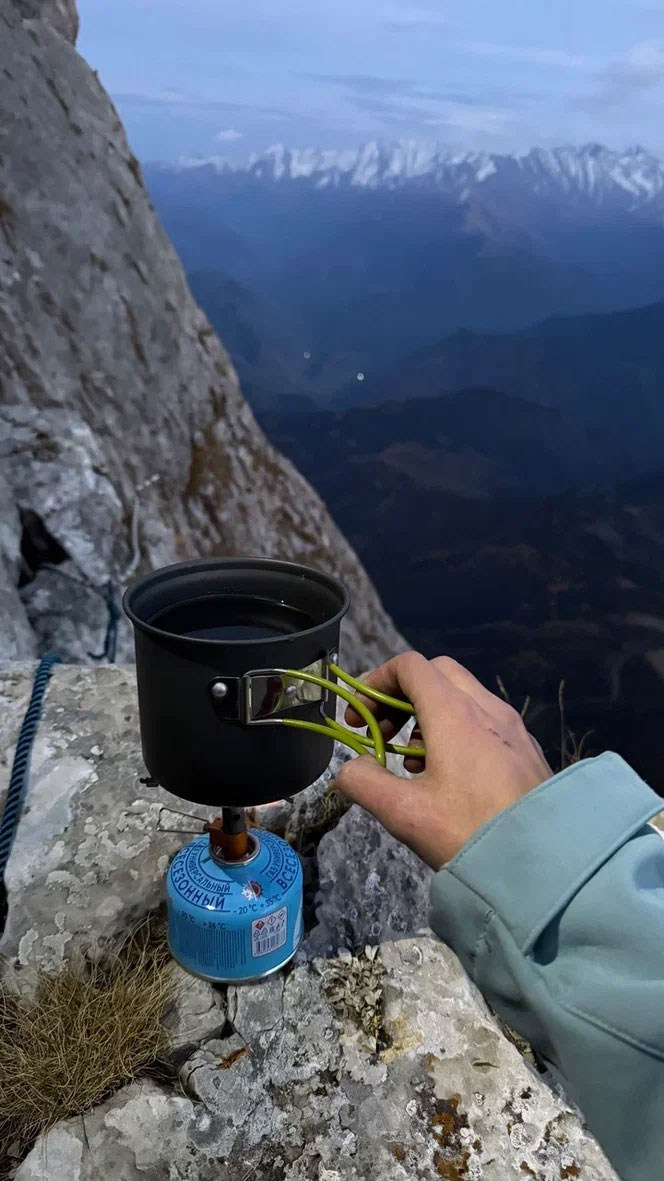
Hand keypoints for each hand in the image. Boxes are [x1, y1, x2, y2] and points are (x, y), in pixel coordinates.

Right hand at [335, 652, 551, 869]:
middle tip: (382, 733)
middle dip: (401, 694)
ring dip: (428, 713)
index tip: (359, 719)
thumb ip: (365, 783)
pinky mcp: (526, 749)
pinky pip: (485, 719)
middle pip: (437, 672)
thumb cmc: (470, 834)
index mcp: (454, 712)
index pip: (409, 666)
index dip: (376, 682)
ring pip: (463, 695)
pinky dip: (456, 728)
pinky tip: (449, 775)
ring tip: (411, 760)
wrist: (545, 865)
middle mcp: (487, 708)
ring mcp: (512, 726)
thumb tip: (350, 769)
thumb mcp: (405, 814)